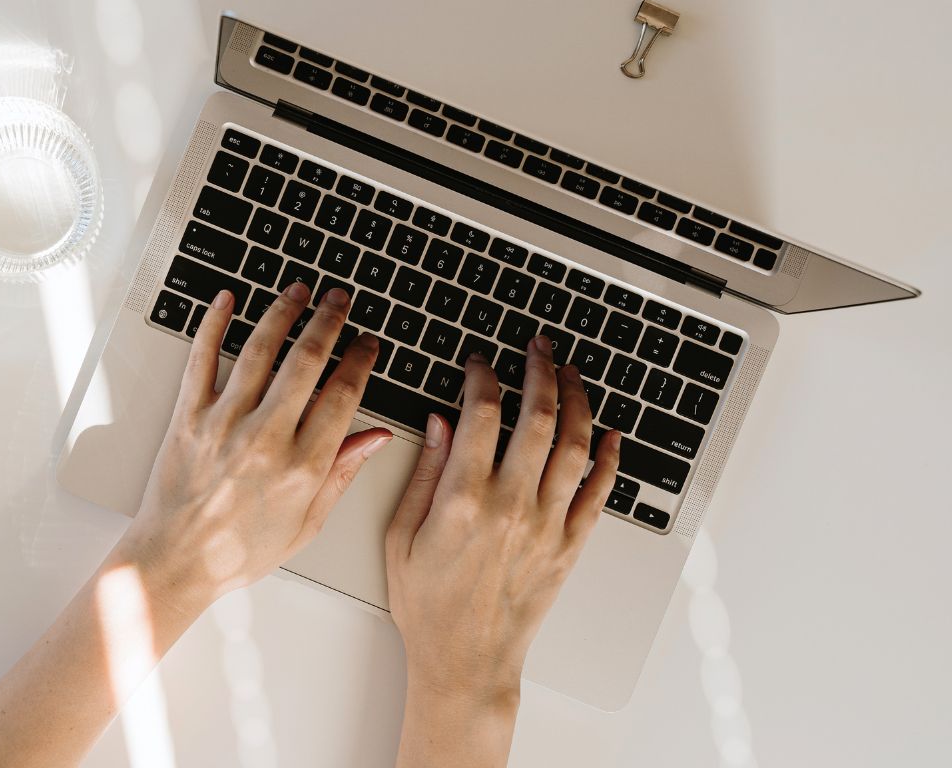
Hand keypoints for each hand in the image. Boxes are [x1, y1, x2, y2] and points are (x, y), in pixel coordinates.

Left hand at [126, 282, 391, 608]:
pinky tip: (227, 300)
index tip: (367, 344)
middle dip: (329, 321)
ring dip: (283, 311)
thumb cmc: (240, 551)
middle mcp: (265, 439)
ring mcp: (224, 424)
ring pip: (260, 349)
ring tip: (299, 291)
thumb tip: (375, 438)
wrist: (176, 561)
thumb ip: (341, 475)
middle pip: (307, 360)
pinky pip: (202, 359)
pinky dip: (214, 324)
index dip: (361, 360)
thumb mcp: (307, 524)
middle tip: (339, 301)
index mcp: (302, 467)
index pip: (343, 395)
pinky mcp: (188, 417)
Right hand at [386, 339, 620, 703]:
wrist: (465, 662)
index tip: (479, 364)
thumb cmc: (427, 605)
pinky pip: (599, 493)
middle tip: (538, 348)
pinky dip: (609, 458)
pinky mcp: (569, 546)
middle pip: (537, 416)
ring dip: (576, 400)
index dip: (482, 376)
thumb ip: (423, 474)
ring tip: (570, 374)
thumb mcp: (401, 536)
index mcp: (463, 499)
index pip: (482, 413)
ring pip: (574, 445)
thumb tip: (440, 422)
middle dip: (540, 370)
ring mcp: (547, 525)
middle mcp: (511, 506)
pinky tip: (610, 434)